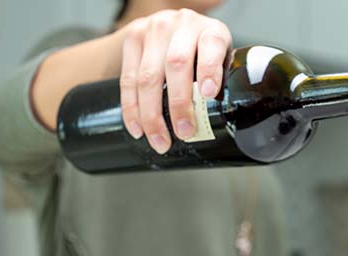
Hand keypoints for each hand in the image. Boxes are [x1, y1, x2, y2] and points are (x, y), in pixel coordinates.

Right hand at [119, 9, 231, 152]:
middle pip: (176, 65)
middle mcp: (182, 24)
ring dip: (152, 115)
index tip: (207, 93)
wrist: (171, 27)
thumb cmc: (201, 51)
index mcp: (210, 30)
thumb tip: (219, 121)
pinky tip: (138, 127)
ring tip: (160, 140)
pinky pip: (127, 79)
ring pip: (148, 76)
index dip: (209, 70)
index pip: (211, 46)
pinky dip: (131, 108)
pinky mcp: (132, 38)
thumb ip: (220, 80)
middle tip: (184, 132)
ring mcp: (154, 29)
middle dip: (178, 104)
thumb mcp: (220, 59)